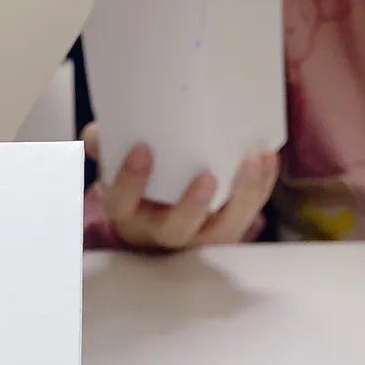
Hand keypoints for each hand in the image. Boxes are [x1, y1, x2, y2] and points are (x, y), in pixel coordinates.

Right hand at [82, 122, 279, 250]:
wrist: (158, 216)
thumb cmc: (139, 185)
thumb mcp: (115, 165)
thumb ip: (105, 144)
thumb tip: (97, 132)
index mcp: (129, 212)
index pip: (123, 203)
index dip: (131, 181)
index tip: (142, 149)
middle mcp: (163, 229)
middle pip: (176, 228)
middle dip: (192, 205)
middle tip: (207, 176)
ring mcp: (199, 233)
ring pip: (221, 226)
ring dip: (241, 196)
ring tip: (252, 161)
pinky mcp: (228, 228)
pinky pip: (249, 211)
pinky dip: (261, 186)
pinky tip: (267, 157)